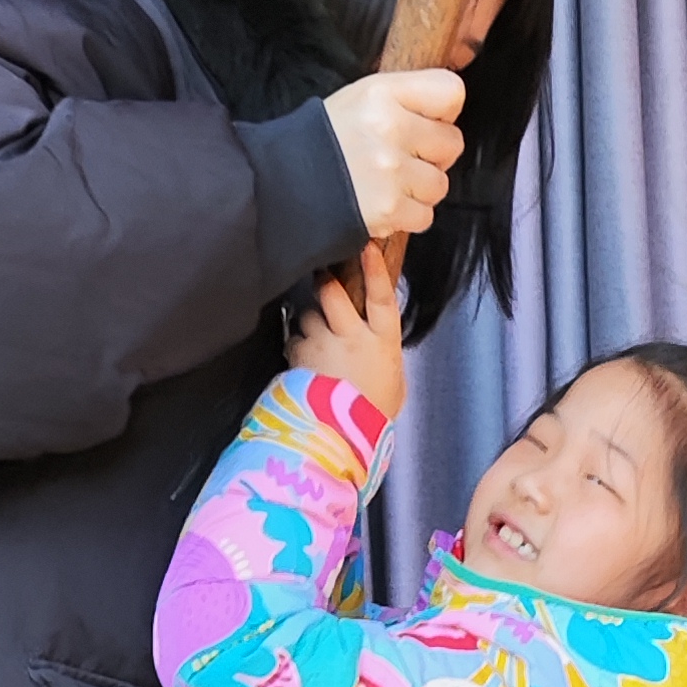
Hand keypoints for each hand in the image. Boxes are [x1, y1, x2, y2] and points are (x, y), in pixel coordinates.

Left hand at [287, 246, 406, 420]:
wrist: (342, 440)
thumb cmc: (374, 415)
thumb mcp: (393, 383)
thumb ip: (382, 356)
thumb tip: (377, 342)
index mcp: (382, 342)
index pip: (381, 296)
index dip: (375, 269)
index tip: (366, 246)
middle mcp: (352, 338)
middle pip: (333, 295)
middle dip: (324, 282)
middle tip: (321, 279)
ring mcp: (323, 347)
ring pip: (308, 318)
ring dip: (307, 325)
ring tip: (314, 345)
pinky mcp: (299, 361)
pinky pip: (292, 343)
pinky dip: (295, 348)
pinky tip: (301, 365)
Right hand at [324, 68, 465, 240]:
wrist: (281, 185)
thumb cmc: (323, 142)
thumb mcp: (359, 99)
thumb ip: (404, 99)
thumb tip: (445, 112)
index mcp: (382, 93)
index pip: (451, 92)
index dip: (444, 112)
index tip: (427, 122)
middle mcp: (390, 128)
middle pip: (452, 143)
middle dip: (432, 155)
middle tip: (402, 157)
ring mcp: (391, 170)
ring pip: (439, 184)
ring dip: (419, 189)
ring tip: (389, 183)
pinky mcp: (389, 208)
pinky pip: (425, 216)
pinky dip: (407, 216)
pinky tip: (384, 204)